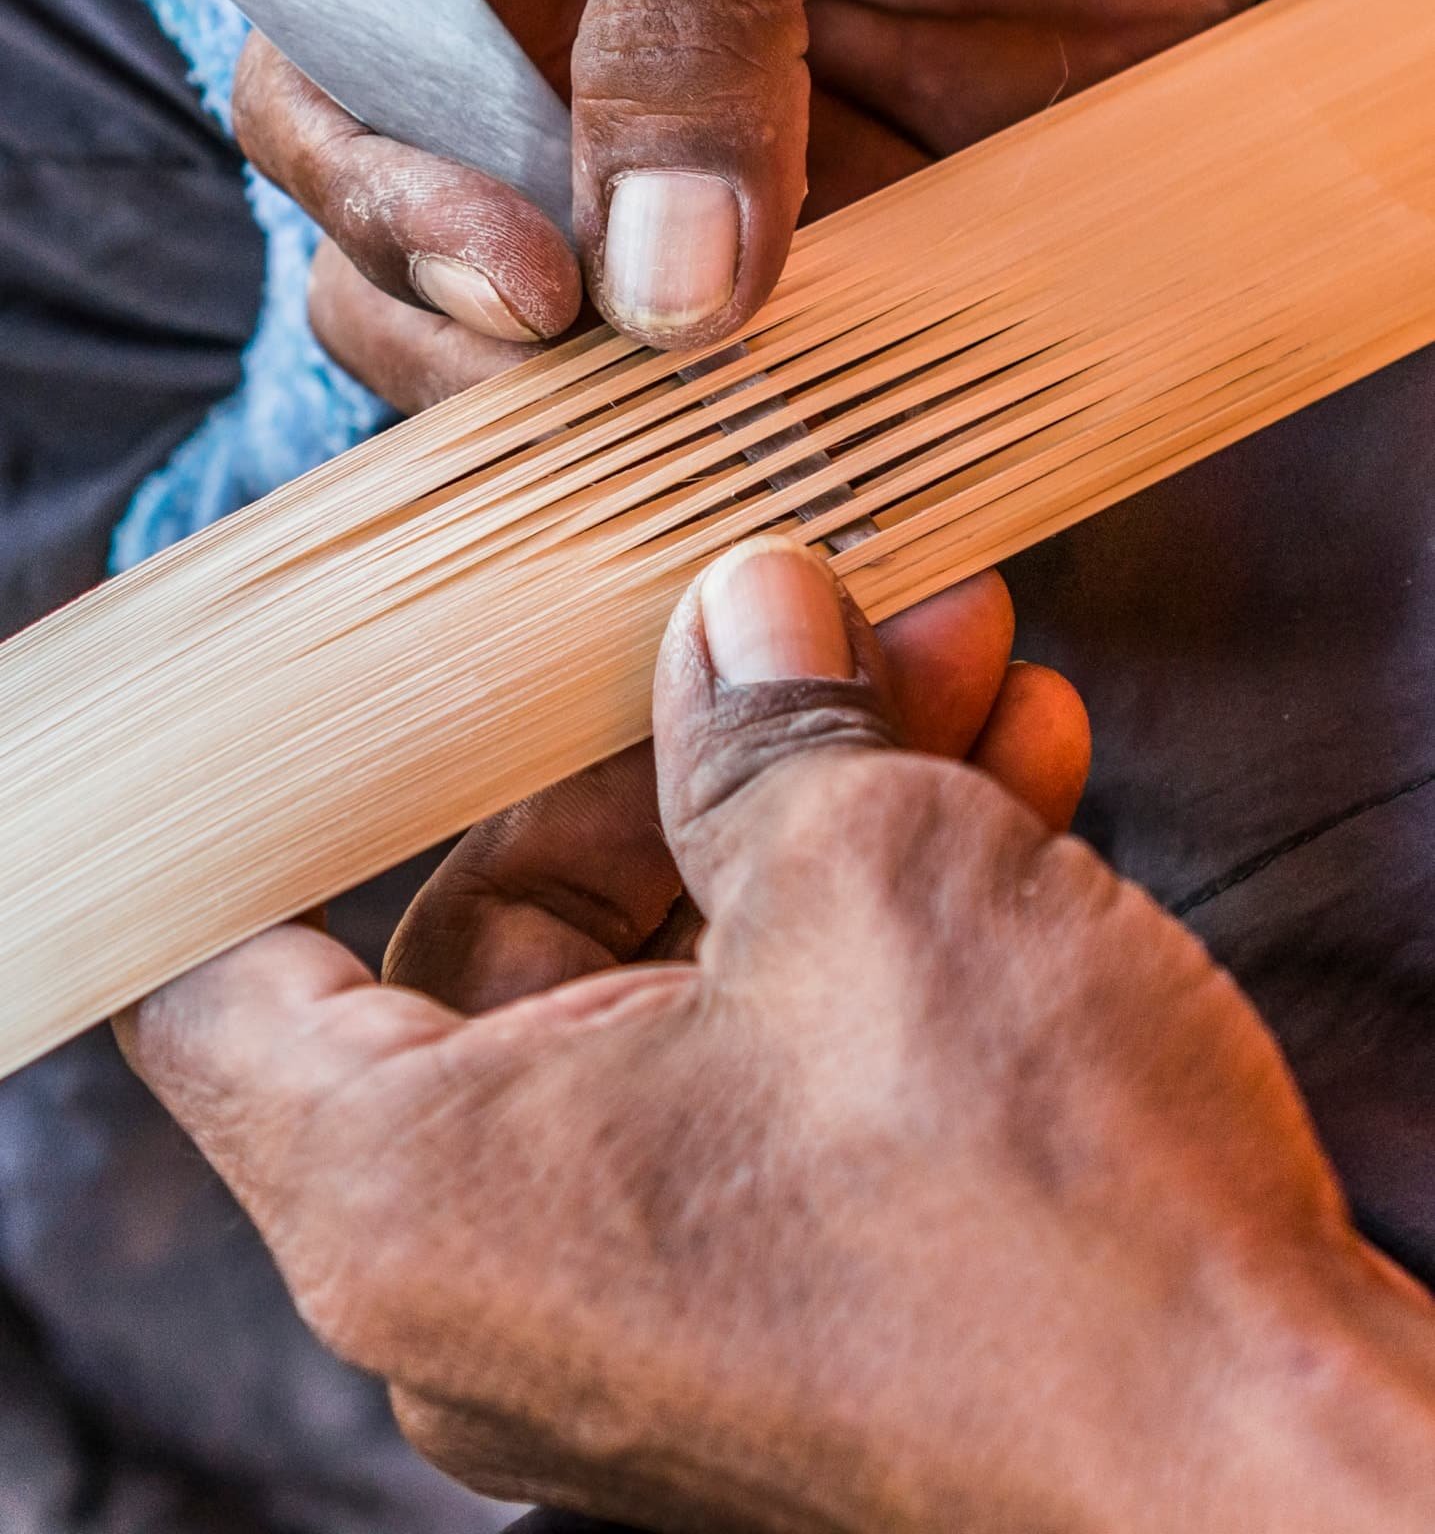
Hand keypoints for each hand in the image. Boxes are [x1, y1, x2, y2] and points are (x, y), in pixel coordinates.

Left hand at [121, 544, 1434, 1530]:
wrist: (1279, 1476)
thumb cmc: (1043, 1206)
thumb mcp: (872, 868)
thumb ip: (756, 724)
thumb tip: (741, 618)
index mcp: (418, 1193)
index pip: (217, 978)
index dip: (267, 808)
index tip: (360, 685)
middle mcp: (499, 1280)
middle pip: (500, 935)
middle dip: (672, 750)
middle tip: (812, 621)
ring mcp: (648, 1306)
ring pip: (669, 987)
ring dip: (807, 809)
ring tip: (957, 672)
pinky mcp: (787, 1310)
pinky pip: (763, 1075)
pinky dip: (857, 930)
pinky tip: (1004, 781)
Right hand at [234, 0, 1434, 411]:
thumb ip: (688, 18)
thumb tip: (647, 284)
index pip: (328, 70)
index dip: (379, 192)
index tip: (524, 279)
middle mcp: (537, 20)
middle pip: (405, 232)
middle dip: (470, 329)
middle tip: (592, 371)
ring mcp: (665, 136)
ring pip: (549, 326)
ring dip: (592, 401)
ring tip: (687, 429)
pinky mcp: (799, 217)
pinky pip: (728, 347)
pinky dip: (737, 412)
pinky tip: (785, 433)